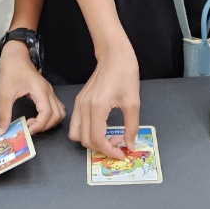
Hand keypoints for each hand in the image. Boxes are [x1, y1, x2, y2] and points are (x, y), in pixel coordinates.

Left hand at [0, 42, 65, 133]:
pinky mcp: (46, 92)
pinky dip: (50, 117)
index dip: (39, 125)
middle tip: (29, 128)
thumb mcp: (4, 93)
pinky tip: (36, 118)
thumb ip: (3, 114)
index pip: (48, 113)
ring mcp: (49, 92)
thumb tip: (1, 131)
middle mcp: (48, 92)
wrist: (15, 55)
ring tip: (33, 124)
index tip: (26, 129)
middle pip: (57, 115)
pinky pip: (56, 108)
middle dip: (45, 126)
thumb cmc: (11, 70)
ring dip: (49, 122)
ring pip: (59, 112)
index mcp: (40, 90)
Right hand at [69, 41, 139, 158]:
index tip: (121, 153)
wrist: (114, 55)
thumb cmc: (125, 73)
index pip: (97, 139)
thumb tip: (130, 145)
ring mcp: (79, 104)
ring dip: (92, 141)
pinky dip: (88, 132)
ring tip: (109, 136)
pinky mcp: (79, 101)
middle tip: (119, 142)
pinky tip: (103, 127)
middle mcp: (84, 107)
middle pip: (85, 140)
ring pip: (77, 134)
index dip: (109, 151)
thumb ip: (131, 126)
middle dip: (102, 147)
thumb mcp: (133, 102)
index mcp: (97, 106)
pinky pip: (77, 124)